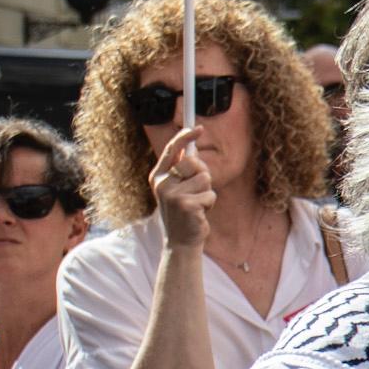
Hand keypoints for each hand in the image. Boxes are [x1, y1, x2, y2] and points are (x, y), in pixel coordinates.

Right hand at [150, 126, 215, 248]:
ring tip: (197, 204)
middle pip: (194, 163)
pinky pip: (210, 194)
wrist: (180, 241)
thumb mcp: (178, 189)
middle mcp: (162, 184)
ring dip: (207, 192)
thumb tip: (194, 150)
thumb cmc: (184, 211)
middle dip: (203, 174)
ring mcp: (172, 194)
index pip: (171, 150)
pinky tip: (200, 213)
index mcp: (158, 177)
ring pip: (205, 179)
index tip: (199, 128)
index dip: (185, 137)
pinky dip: (210, 204)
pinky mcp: (186, 205)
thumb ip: (183, 171)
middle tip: (198, 189)